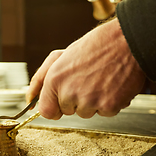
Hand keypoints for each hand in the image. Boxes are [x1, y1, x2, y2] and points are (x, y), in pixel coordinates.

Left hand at [26, 18, 144, 119]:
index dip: (55, 107)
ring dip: (93, 102)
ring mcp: (90, 101)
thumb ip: (40, 80)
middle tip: (87, 79)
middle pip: (68, 112)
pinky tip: (112, 85)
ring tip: (100, 80)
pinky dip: (109, 103)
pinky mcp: (108, 107)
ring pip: (86, 113)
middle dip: (76, 100)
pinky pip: (104, 113)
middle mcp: (70, 92)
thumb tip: (30, 101)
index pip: (47, 111)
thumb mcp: (60, 57)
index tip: (61, 102)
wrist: (126, 42)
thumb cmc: (94, 47)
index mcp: (55, 80)